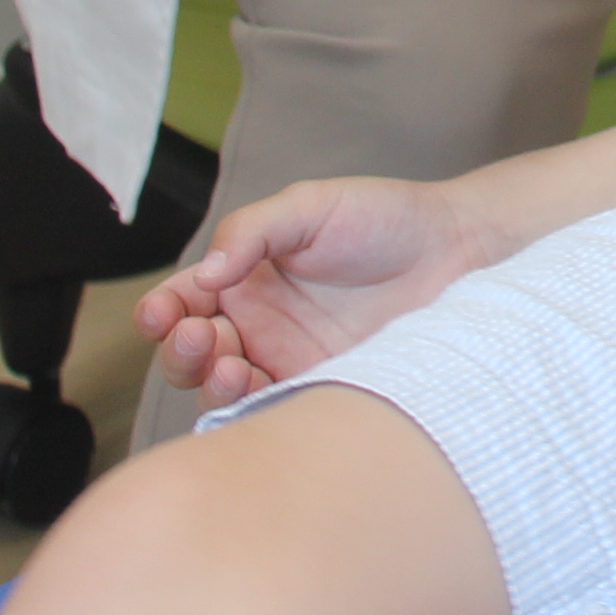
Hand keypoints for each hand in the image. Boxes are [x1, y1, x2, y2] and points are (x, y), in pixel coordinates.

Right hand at [134, 175, 502, 404]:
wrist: (456, 250)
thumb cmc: (386, 218)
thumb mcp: (313, 206)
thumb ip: (253, 231)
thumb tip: (205, 274)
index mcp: (245, 277)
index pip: (183, 300)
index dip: (160, 310)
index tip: (160, 314)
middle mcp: (256, 323)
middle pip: (191, 352)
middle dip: (179, 350)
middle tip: (197, 338)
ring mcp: (285, 358)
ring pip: (222, 386)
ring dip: (210, 381)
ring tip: (229, 365)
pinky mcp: (319, 387)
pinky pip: (270, 408)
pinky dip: (251, 406)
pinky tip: (256, 388)